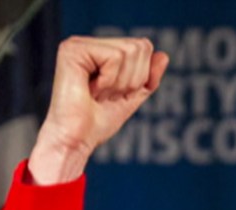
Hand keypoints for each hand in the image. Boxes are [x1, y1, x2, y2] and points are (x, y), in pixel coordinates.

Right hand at [28, 36, 168, 183]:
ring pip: (130, 51)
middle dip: (133, 79)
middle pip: (140, 46)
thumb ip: (148, 77)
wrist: (76, 140)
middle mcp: (88, 43)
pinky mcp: (72, 50)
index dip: (141, 76)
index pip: (144, 47)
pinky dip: (110, 80)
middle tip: (107, 95)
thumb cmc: (97, 122)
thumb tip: (163, 55)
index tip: (116, 93)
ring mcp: (78, 44)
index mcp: (100, 51)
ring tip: (98, 93)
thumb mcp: (132, 97)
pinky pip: (115, 57)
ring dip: (120, 82)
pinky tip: (91, 89)